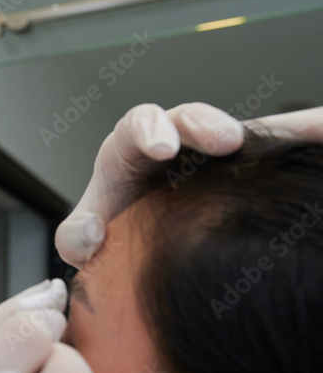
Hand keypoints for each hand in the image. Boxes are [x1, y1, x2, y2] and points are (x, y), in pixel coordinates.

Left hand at [57, 103, 322, 267]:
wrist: (147, 254)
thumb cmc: (114, 234)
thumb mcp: (86, 240)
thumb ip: (74, 238)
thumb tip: (88, 235)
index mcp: (131, 151)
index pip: (138, 125)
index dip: (150, 129)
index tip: (163, 149)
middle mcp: (177, 144)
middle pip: (192, 118)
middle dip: (207, 123)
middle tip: (226, 141)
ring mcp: (217, 155)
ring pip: (245, 130)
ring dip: (270, 130)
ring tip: (300, 134)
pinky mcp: (251, 165)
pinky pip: (285, 143)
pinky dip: (310, 135)